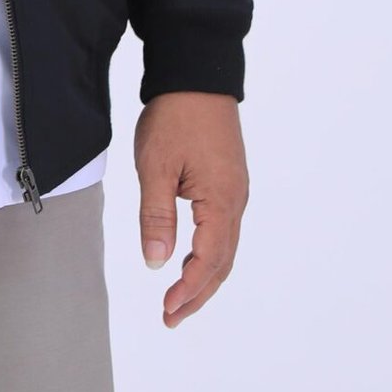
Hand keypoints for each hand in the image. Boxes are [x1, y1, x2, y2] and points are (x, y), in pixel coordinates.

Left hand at [134, 91, 248, 326]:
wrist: (197, 73)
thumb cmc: (176, 116)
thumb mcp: (156, 166)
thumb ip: (157, 217)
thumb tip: (157, 264)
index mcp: (221, 201)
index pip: (208, 261)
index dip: (189, 291)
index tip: (167, 311)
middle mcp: (236, 200)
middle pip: (223, 262)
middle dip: (198, 293)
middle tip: (171, 317)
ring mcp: (236, 190)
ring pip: (225, 247)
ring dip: (204, 276)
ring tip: (179, 297)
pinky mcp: (230, 180)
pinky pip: (224, 228)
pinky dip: (209, 252)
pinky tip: (190, 257)